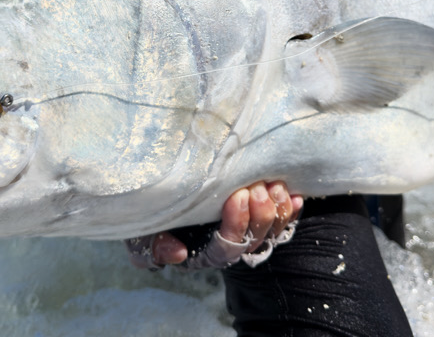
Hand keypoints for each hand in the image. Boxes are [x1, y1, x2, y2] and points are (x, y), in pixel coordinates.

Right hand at [126, 181, 302, 268]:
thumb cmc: (148, 205)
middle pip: (252, 240)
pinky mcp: (257, 215)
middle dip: (259, 214)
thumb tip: (177, 254)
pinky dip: (290, 209)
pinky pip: (282, 220)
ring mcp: (244, 229)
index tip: (236, 196)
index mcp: (199, 251)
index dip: (235, 225)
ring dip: (277, 210)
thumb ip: (148, 246)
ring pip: (270, 231)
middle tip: (256, 187)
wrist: (161, 179)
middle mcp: (224, 244)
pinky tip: (295, 194)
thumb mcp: (138, 228)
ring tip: (274, 185)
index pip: (224, 249)